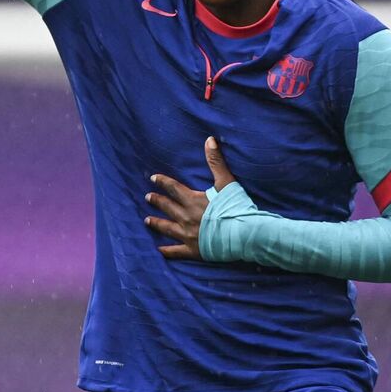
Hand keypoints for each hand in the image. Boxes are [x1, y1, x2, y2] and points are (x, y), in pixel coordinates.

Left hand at [145, 136, 238, 258]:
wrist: (244, 234)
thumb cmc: (237, 207)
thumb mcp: (227, 181)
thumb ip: (216, 162)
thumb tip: (209, 140)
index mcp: (193, 200)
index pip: (173, 188)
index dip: (162, 182)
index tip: (153, 178)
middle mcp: (187, 217)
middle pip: (167, 207)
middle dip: (156, 201)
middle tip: (147, 197)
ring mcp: (188, 235)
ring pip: (167, 228)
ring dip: (156, 223)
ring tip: (146, 220)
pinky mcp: (193, 250)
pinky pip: (176, 251)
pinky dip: (166, 251)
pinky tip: (158, 250)